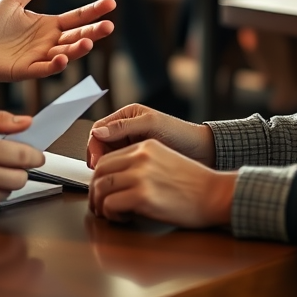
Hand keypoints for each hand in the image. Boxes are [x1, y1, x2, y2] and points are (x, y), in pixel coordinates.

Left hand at [0, 0, 114, 92]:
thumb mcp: (12, 3)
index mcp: (49, 25)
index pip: (76, 17)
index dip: (93, 10)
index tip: (111, 3)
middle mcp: (49, 42)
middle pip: (76, 36)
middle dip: (93, 32)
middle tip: (109, 26)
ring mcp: (39, 57)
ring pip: (65, 54)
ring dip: (77, 49)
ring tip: (88, 41)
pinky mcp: (26, 70)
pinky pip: (43, 69)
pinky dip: (54, 66)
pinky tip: (63, 59)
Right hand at [86, 103, 214, 168]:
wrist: (202, 152)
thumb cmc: (181, 134)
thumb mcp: (152, 125)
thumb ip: (124, 127)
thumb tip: (98, 132)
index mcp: (127, 116)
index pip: (99, 129)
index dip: (94, 144)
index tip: (96, 161)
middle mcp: (125, 129)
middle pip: (100, 144)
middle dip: (98, 158)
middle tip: (101, 173)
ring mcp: (130, 146)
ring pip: (108, 157)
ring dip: (106, 167)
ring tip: (110, 179)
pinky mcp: (136, 160)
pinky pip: (119, 166)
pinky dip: (116, 173)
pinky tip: (119, 180)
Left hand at [89, 139, 236, 227]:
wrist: (216, 194)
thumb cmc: (196, 185)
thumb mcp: (166, 161)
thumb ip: (143, 164)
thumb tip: (119, 179)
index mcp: (145, 146)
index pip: (108, 158)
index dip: (100, 177)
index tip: (101, 191)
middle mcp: (140, 157)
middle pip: (100, 171)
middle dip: (95, 191)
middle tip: (99, 205)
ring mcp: (141, 175)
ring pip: (101, 187)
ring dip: (100, 204)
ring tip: (109, 214)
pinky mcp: (143, 195)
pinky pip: (110, 204)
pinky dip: (111, 214)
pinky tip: (122, 218)